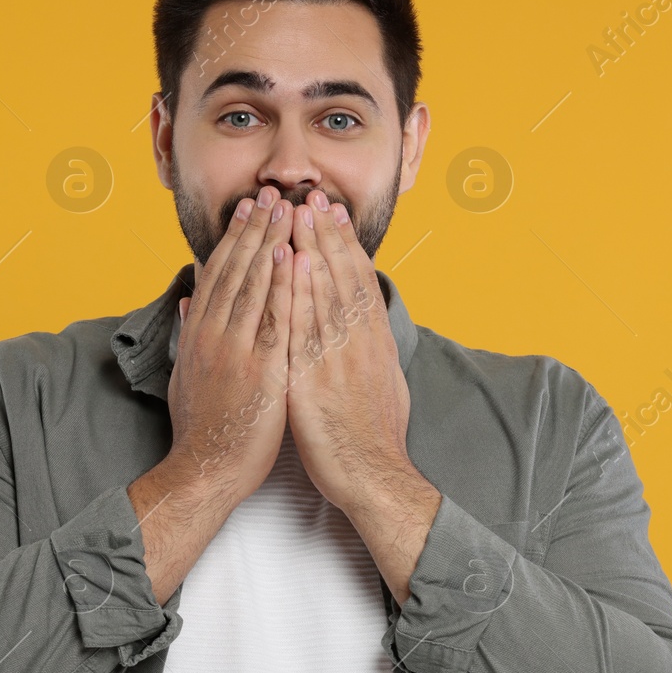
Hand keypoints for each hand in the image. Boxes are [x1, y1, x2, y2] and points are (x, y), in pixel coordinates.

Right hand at [164, 185, 295, 508]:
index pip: (218, 275)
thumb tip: (188, 300)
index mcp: (199, 335)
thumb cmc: (201, 429)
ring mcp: (236, 350)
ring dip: (271, 244)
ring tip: (285, 210)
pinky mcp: (261, 370)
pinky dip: (284, 285)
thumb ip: (188, 335)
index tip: (248, 210)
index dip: (235, 239)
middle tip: (271, 194)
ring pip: (255, 285)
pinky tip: (293, 258)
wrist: (205, 470)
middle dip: (255, 229)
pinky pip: (276, 318)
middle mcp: (214, 335)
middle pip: (237, 271)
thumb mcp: (185, 376)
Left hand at [284, 189, 413, 513]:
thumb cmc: (374, 438)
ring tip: (300, 213)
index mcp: (374, 343)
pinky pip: (305, 326)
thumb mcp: (382, 385)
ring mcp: (339, 357)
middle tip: (315, 196)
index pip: (358, 282)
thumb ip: (369, 352)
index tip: (333, 214)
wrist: (373, 476)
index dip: (345, 245)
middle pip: (343, 277)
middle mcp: (360, 342)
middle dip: (327, 234)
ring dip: (312, 248)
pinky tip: (289, 265)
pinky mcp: (317, 377)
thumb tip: (367, 330)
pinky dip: (299, 292)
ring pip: (325, 292)